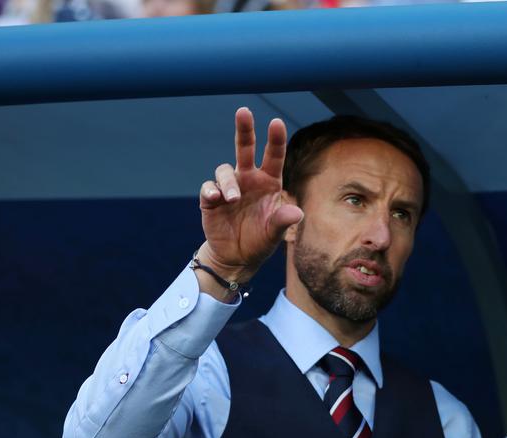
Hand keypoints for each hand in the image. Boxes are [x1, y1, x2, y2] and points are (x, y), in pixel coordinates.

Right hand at [197, 107, 304, 278]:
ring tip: (233, 198)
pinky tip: (216, 199)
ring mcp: (229, 188)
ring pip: (225, 170)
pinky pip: (209, 188)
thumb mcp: (274, 233)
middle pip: (245, 148)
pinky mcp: (211, 200)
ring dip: (229, 181)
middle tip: (244, 111)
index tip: (276, 122)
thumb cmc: (260, 241)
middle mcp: (248, 179)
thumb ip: (283, 221)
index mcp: (269, 183)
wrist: (237, 257)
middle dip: (244, 129)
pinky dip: (212, 191)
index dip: (275, 139)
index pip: (273, 157)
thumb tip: (297, 212)